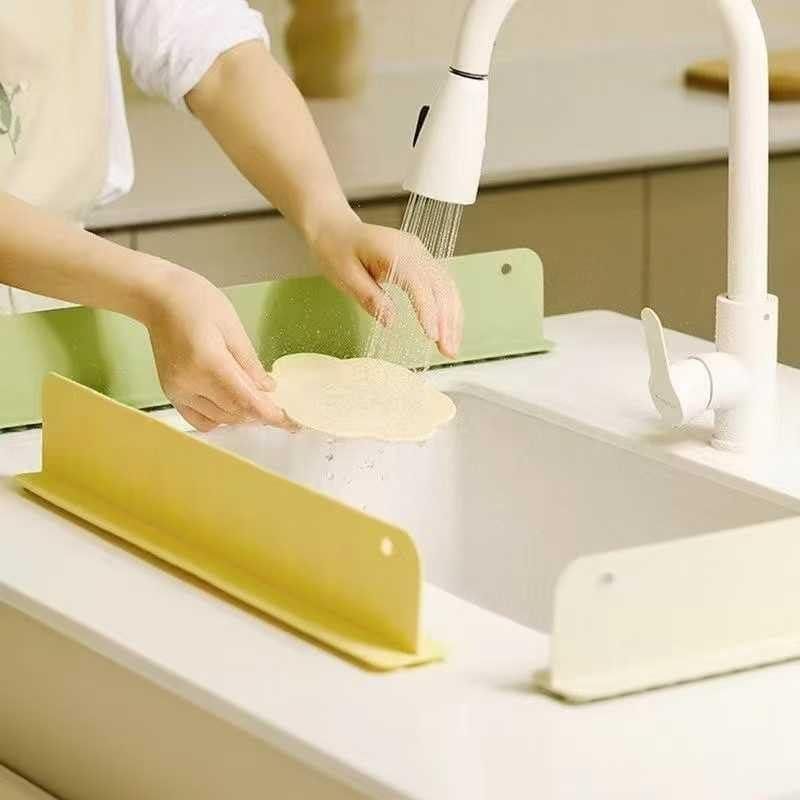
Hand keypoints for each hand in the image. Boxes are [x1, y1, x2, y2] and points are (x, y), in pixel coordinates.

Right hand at [141, 265, 293, 431]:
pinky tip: (230, 405)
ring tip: (257, 403)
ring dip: (241, 416)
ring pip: (218, 419)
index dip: (269, 414)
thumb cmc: (198, 302)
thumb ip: (249, 362)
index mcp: (209, 363)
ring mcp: (177, 391)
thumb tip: (267, 389)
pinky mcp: (170, 393)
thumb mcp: (233, 327)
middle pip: (234, 412)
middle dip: (259, 414)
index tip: (291, 423)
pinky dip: (218, 419)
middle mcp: (190, 383)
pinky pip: (198, 419)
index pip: (245, 400)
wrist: (158, 297)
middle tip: (279, 408)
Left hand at [309, 213, 462, 358]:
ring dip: (453, 318)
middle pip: (440, 285)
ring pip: (446, 286)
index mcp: (392, 250)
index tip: (432, 335)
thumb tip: (391, 322)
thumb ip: (369, 297)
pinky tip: (448, 329)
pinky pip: (441, 285)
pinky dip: (447, 308)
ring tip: (451, 347)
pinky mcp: (421, 261)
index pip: (418, 282)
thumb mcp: (344, 276)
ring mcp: (419, 253)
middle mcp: (413, 249)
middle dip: (448, 320)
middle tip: (448, 351)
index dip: (428, 309)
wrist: (336, 228)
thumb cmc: (336, 250)